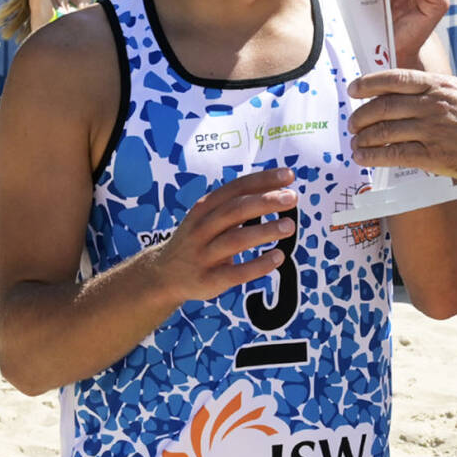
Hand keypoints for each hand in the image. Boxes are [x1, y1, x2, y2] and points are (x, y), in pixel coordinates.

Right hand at [143, 168, 297, 307]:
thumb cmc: (198, 240)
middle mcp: (201, 229)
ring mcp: (203, 255)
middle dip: (265, 202)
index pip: (235, 188)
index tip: (288, 176)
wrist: (164, 275)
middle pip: (235, 210)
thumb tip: (279, 190)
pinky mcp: (208, 280)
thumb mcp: (208, 217)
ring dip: (264, 231)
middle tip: (292, 198)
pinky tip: (278, 257)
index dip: (262, 180)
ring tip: (289, 226)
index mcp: (204, 208)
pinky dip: (258, 265)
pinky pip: (235, 273)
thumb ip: (238, 205)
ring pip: (235, 240)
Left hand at [348, 70, 456, 186]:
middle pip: (382, 106)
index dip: (368, 84)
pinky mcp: (434, 156)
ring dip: (363, 138)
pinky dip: (373, 156)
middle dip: (360, 116)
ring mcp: (432, 131)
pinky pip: (394, 154)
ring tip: (355, 143)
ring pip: (384, 131)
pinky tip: (364, 157)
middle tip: (352, 123)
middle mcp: (433, 105)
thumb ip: (435, 89)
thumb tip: (406, 90)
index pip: (394, 79)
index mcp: (439, 85)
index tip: (353, 89)